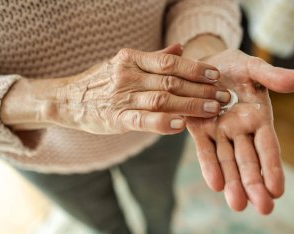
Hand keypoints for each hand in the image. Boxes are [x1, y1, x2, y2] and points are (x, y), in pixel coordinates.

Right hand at [41, 44, 230, 134]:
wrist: (69, 99)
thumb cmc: (103, 81)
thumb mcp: (126, 63)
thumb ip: (154, 58)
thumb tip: (180, 47)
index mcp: (132, 59)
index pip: (170, 62)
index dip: (195, 68)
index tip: (216, 75)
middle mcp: (128, 76)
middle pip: (171, 81)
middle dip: (201, 88)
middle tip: (223, 95)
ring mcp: (122, 98)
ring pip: (162, 99)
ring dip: (190, 105)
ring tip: (213, 109)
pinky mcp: (116, 119)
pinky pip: (142, 120)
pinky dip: (162, 123)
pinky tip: (181, 125)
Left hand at [187, 49, 293, 213]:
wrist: (203, 63)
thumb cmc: (233, 65)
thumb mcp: (253, 67)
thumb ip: (274, 77)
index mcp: (258, 118)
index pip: (268, 147)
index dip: (273, 167)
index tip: (278, 190)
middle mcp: (240, 130)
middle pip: (249, 161)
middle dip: (255, 184)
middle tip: (264, 208)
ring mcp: (219, 132)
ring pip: (228, 162)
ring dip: (233, 183)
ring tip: (238, 205)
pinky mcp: (199, 130)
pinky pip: (205, 151)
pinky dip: (209, 166)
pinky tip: (215, 184)